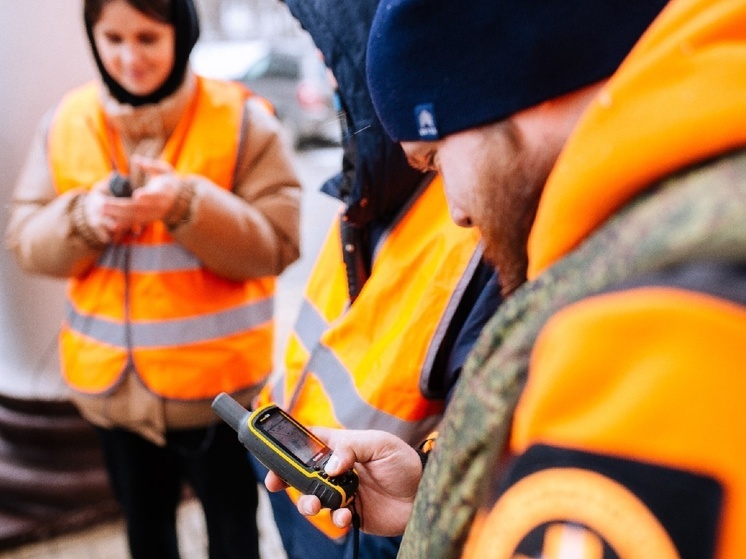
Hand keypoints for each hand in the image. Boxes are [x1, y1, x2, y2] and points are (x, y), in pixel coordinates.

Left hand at [101, 155, 180, 233]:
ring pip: (134, 216)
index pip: (155, 195)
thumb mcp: (164, 170)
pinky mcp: (148, 220)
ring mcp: (153, 215)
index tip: (137, 195)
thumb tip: (135, 159)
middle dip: (120, 206)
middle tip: (104, 203)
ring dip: (117, 214)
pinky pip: (134, 223)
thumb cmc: (169, 182)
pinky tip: (110, 222)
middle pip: (139, 208)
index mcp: (163, 192)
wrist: (179, 201)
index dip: (147, 196)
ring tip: (102, 209)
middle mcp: (158, 206)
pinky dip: (123, 223)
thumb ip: (150, 165)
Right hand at [264, 428, 421, 535]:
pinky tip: (347, 515)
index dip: (287, 446)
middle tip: (277, 483)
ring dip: (307, 502)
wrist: (424, 495)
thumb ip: (352, 448)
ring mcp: (341, 492)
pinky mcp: (350, 513)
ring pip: (312, 498)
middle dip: (286, 478)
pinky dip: (336, 518)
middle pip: (301, 472)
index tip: (273, 454)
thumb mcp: (380, 443)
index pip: (307, 442)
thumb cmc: (404, 462)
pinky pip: (333, 518)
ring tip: (315, 504)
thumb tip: (331, 466)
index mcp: (340, 446)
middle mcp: (336, 470)